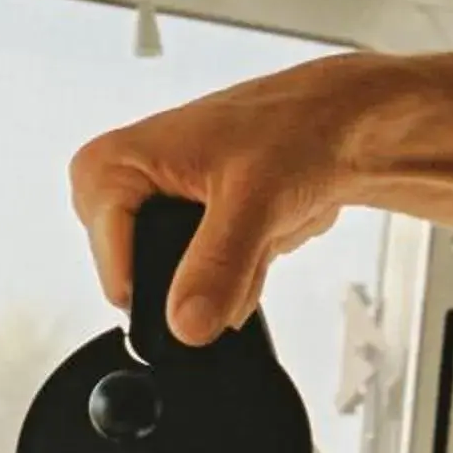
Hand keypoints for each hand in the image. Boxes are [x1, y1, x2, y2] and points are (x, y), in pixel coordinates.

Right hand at [69, 52, 383, 345]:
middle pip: (145, 284)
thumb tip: (185, 327)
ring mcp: (156, 214)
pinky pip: (205, 287)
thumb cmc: (295, 128)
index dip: (163, 285)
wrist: (341, 125)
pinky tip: (263, 237)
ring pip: (181, 293)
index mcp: (111, 166)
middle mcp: (124, 192)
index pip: (114, 267)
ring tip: (261, 230)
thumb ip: (217, 267)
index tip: (208, 277)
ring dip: (233, 277)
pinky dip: (243, 275)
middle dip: (206, 280)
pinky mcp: (189, 233)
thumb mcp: (253, 201)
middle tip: (248, 236)